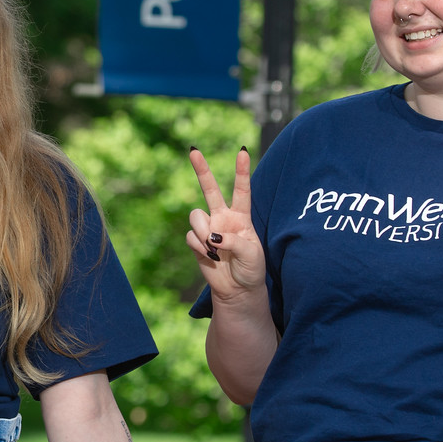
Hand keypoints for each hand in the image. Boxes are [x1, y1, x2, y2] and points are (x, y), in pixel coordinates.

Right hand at [185, 148, 265, 304]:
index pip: (242, 190)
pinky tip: (210, 257)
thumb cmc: (251, 269)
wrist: (238, 290)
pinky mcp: (197, 243)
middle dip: (201, 170)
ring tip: (214, 248)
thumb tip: (211, 236)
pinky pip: (191, 236)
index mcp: (242, 217)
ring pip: (196, 216)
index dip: (241, 171)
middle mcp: (223, 218)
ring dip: (203, 231)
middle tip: (193, 150)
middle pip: (211, 189)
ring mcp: (209, 229)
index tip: (242, 151)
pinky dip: (200, 246)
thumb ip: (233, 240)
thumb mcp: (251, 254)